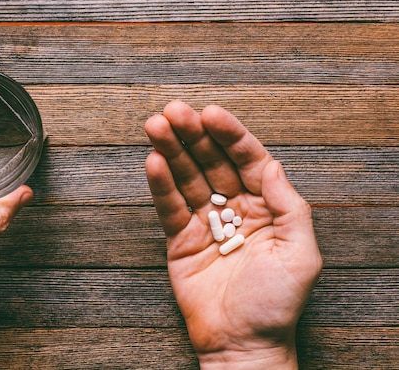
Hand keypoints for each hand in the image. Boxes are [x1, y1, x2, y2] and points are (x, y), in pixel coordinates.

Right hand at [145, 101, 321, 368]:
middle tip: (173, 111)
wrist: (242, 343)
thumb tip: (274, 165)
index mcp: (266, 207)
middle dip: (192, 135)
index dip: (229, 135)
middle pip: (210, 162)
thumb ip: (291, 206)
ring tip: (155, 125)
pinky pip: (168, 207)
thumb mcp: (301, 254)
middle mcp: (233, 209)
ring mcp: (204, 223)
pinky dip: (160, 185)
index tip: (211, 113)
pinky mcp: (179, 240)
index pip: (246, 160)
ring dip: (170, 150)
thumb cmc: (276, 304)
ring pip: (185, 178)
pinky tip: (153, 162)